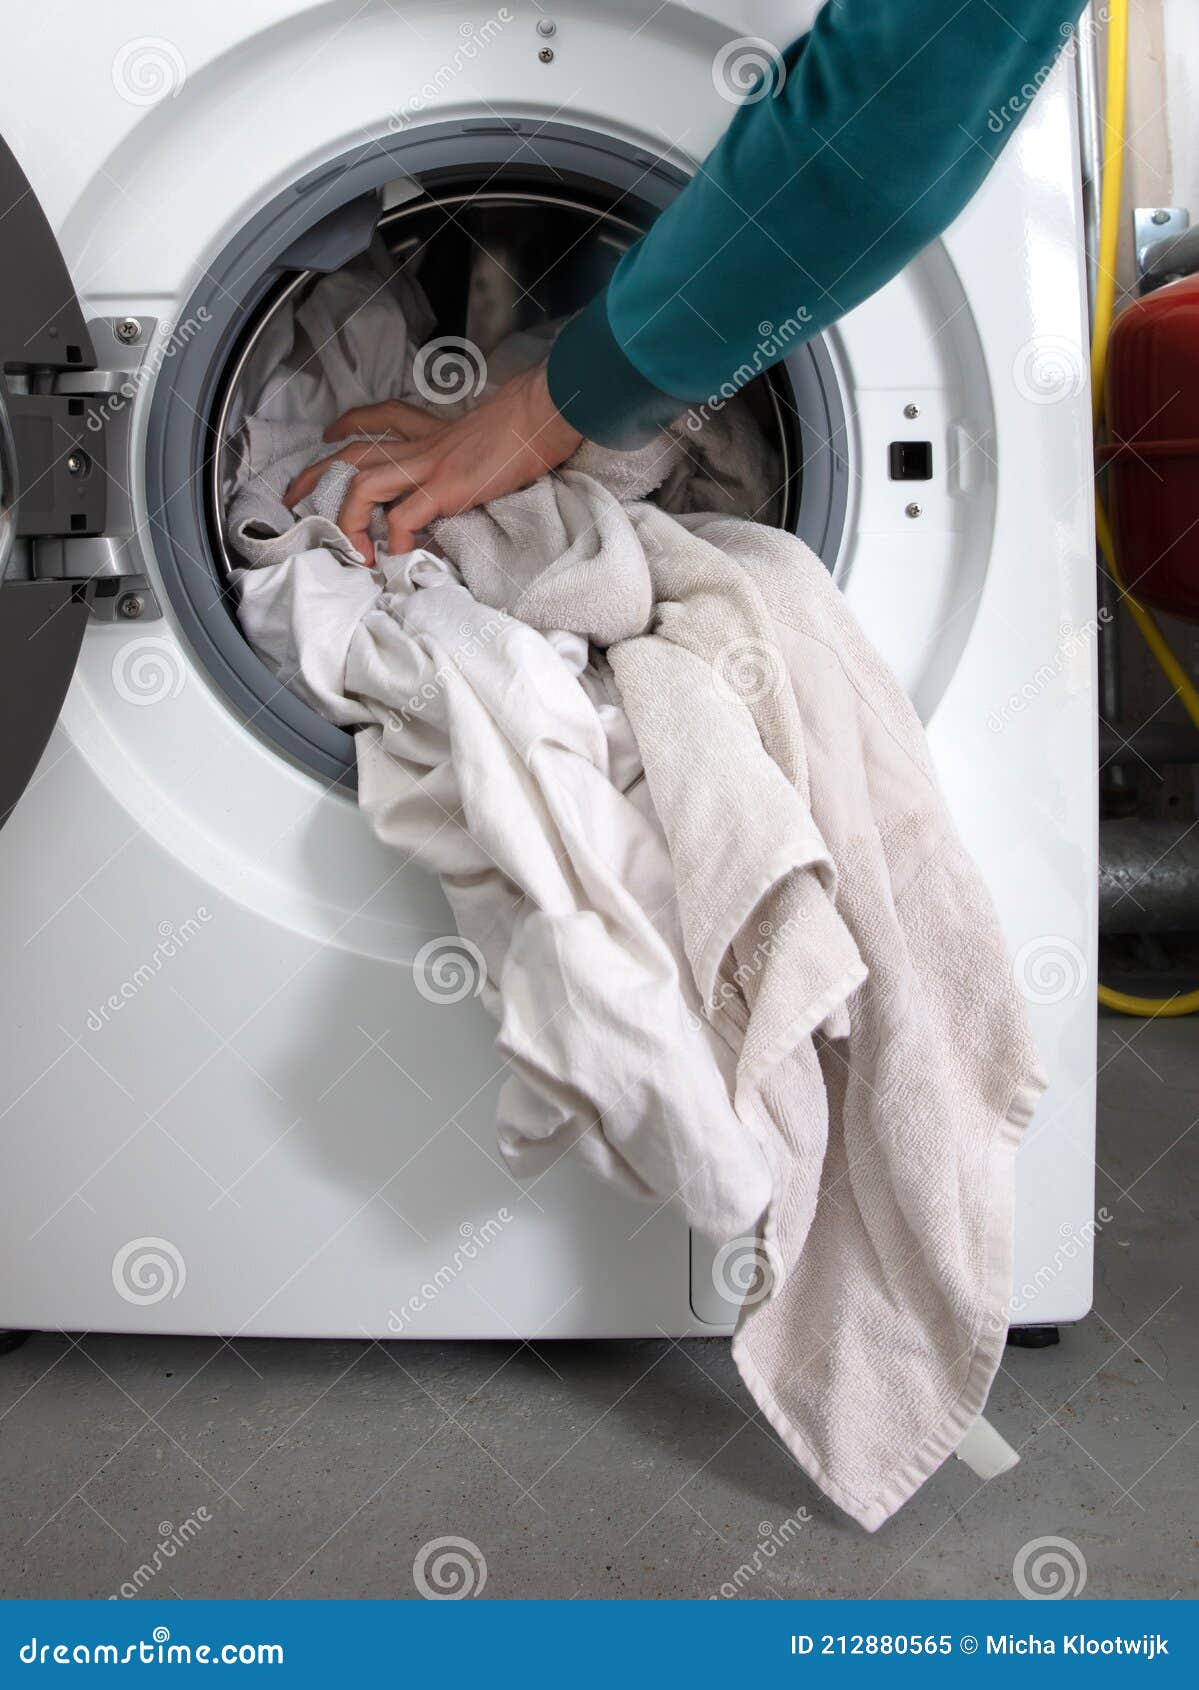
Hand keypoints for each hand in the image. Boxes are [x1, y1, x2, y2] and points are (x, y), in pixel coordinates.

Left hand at [283, 361, 581, 562]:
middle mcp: (422, 446)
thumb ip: (470, 454)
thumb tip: (471, 476)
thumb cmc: (527, 426)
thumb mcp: (488, 435)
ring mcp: (430, 467)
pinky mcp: (445, 489)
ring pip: (364, 486)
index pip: (381, 418)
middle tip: (293, 498)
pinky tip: (398, 556)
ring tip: (348, 549)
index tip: (330, 433)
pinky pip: (405, 518)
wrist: (544, 414)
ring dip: (347, 520)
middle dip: (317, 474)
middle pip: (354, 454)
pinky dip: (396, 540)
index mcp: (433, 431)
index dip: (349, 423)